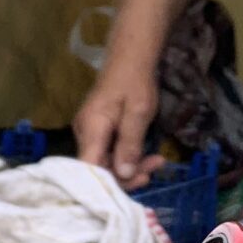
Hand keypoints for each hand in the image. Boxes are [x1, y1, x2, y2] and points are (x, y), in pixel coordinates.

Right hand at [72, 59, 165, 187]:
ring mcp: (89, 132)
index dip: (111, 182)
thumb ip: (130, 145)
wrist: (130, 59)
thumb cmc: (135, 82)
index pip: (90, 169)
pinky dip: (127, 156)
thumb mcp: (138, 114)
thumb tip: (124, 175)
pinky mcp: (97, 131)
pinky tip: (147, 156)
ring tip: (157, 162)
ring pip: (106, 161)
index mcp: (91, 129)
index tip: (139, 181)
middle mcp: (84, 133)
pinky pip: (108, 151)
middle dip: (128, 174)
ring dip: (131, 165)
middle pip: (99, 167)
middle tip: (153, 171)